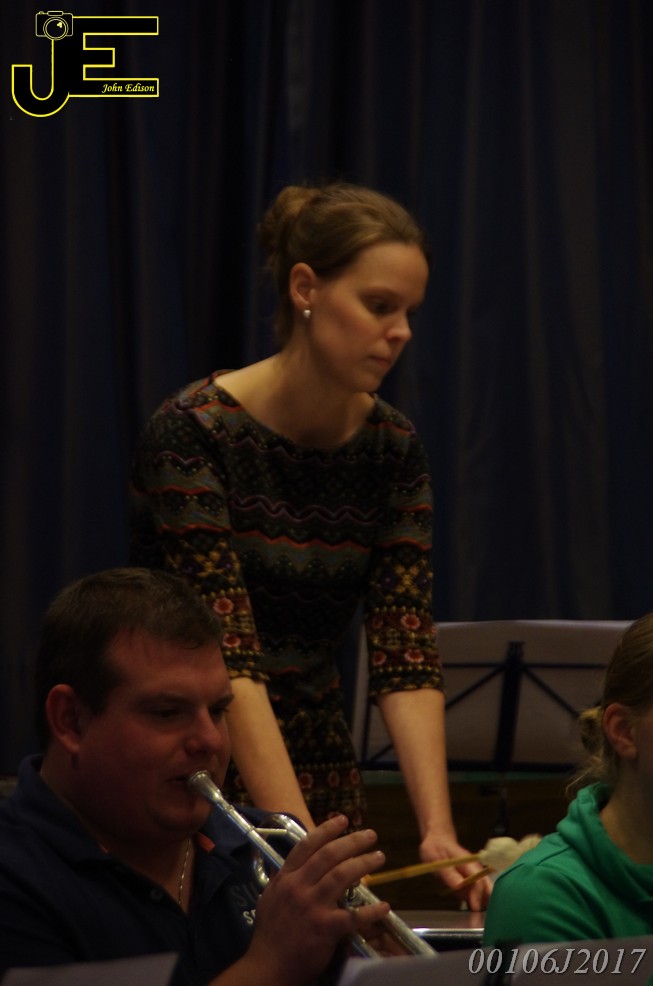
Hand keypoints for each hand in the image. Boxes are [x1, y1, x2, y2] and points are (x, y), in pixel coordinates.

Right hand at [246, 815, 390, 985]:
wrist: (268, 966)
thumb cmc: (270, 933)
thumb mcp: (271, 897)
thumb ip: (286, 878)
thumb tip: (300, 863)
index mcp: (286, 878)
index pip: (307, 845)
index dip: (326, 830)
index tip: (342, 820)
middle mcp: (298, 887)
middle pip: (329, 855)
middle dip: (352, 841)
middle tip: (370, 835)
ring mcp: (312, 906)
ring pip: (342, 876)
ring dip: (364, 863)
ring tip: (379, 857)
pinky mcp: (325, 928)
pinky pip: (353, 916)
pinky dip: (370, 911)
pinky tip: (383, 905)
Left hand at [419, 833, 492, 910]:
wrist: (437, 840)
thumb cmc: (435, 848)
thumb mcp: (436, 860)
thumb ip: (448, 873)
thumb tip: (459, 885)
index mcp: (467, 863)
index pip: (478, 880)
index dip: (477, 894)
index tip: (474, 907)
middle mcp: (473, 869)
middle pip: (486, 886)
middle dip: (486, 900)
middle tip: (482, 917)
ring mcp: (472, 875)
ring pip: (483, 891)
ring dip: (482, 902)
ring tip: (478, 918)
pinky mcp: (468, 880)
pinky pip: (474, 893)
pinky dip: (474, 901)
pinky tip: (471, 910)